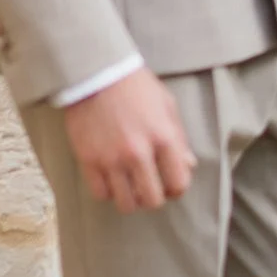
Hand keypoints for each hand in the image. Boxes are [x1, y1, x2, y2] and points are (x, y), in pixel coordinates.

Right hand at [62, 67, 195, 211]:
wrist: (97, 72)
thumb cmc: (136, 87)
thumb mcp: (167, 106)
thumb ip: (179, 139)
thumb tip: (189, 166)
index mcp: (163, 137)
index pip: (178, 183)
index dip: (177, 189)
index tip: (170, 184)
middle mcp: (138, 152)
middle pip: (152, 200)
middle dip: (154, 197)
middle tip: (150, 187)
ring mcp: (111, 158)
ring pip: (126, 203)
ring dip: (131, 199)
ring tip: (130, 186)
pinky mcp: (88, 160)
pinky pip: (100, 194)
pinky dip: (108, 192)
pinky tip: (112, 180)